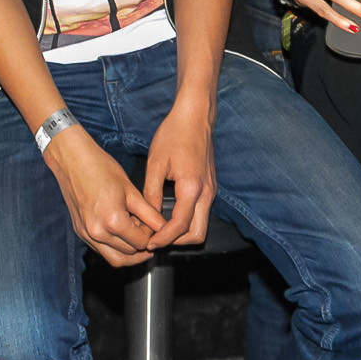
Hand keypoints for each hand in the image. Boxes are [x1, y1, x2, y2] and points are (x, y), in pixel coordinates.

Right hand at [45, 126, 163, 265]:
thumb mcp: (130, 190)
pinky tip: (120, 233)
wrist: (72, 159)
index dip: (152, 235)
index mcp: (113, 221)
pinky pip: (101, 250)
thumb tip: (163, 227)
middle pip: (130, 254)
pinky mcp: (80, 232)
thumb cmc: (99, 168)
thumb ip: (149, 213)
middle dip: (142, 245)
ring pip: (115, 259)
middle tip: (147, 231)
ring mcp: (87, 234)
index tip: (154, 225)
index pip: (142, 242)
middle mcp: (98, 232)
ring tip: (136, 237)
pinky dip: (114, 248)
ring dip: (129, 253)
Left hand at [142, 106, 215, 248]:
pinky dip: (188, 221)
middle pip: (198, 234)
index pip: (181, 226)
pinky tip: (171, 216)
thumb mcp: (156, 163)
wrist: (195, 116)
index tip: (150, 243)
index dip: (164, 238)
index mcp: (192, 187)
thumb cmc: (174, 134)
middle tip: (156, 240)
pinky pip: (202, 213)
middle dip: (177, 242)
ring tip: (161, 230)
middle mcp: (207, 192)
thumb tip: (148, 215)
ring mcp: (211, 190)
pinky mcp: (210, 186)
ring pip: (202, 224)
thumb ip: (152, 192)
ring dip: (183, 233)